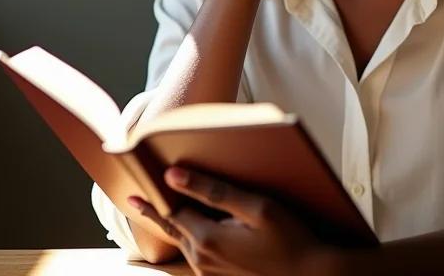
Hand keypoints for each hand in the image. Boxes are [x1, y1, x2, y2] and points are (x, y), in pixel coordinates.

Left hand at [129, 167, 334, 275]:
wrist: (310, 274)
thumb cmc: (289, 237)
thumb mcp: (256, 206)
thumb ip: (214, 190)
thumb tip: (175, 177)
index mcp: (208, 239)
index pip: (171, 212)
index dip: (153, 199)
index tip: (132, 193)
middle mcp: (203, 258)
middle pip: (173, 229)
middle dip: (154, 213)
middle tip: (135, 201)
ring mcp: (211, 270)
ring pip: (183, 241)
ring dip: (172, 224)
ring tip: (160, 210)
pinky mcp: (221, 275)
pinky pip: (196, 253)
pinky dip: (188, 237)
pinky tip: (192, 229)